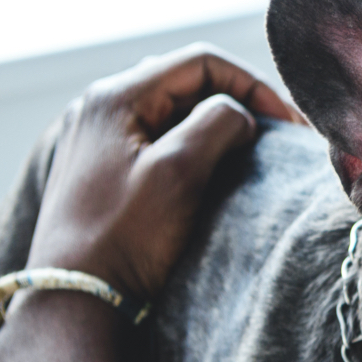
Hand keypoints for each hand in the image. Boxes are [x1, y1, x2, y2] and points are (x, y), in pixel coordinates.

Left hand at [26, 42, 302, 297]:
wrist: (75, 299)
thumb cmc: (124, 238)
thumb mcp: (181, 171)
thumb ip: (218, 123)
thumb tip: (239, 116)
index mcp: (115, 97)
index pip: (201, 63)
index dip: (253, 87)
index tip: (287, 125)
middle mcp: (99, 108)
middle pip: (187, 83)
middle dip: (238, 103)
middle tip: (276, 137)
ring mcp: (97, 139)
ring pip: (173, 112)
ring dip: (216, 126)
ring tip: (249, 156)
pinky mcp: (100, 169)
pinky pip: (156, 139)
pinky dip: (191, 147)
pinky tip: (211, 174)